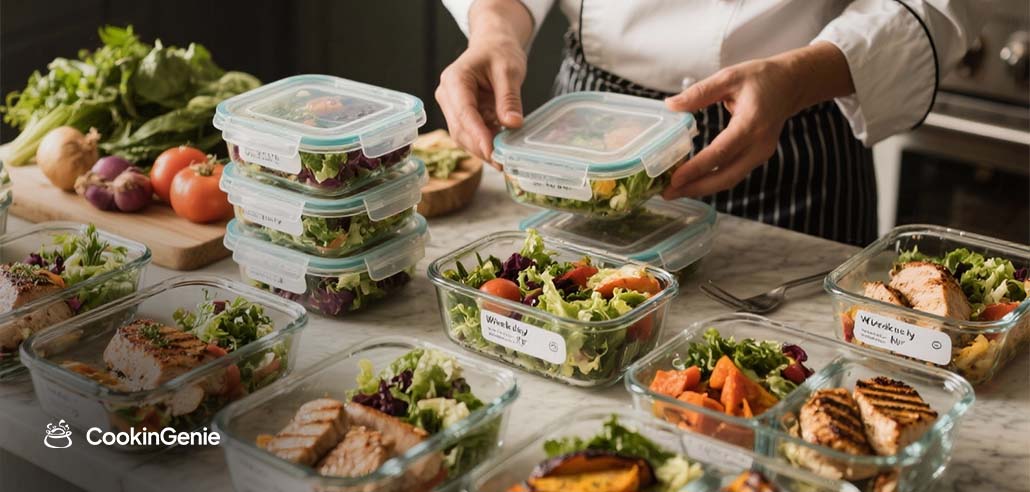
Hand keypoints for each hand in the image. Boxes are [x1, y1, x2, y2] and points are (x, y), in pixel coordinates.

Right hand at [435, 38, 525, 165]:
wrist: (494, 45)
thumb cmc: (499, 52)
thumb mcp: (509, 71)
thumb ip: (509, 98)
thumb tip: (512, 124)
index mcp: (455, 79)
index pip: (464, 112)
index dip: (477, 134)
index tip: (491, 151)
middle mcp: (448, 94)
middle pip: (460, 128)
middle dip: (480, 147)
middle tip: (502, 163)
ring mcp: (452, 106)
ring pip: (463, 135)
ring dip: (482, 149)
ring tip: (503, 161)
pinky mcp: (461, 115)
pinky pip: (470, 134)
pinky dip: (484, 144)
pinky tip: (500, 151)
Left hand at [662, 42, 854, 198]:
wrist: (790, 85)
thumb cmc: (760, 78)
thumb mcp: (729, 77)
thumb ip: (700, 92)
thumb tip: (670, 105)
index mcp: (752, 123)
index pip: (721, 152)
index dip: (697, 168)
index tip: (675, 178)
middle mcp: (759, 144)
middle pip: (726, 176)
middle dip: (695, 188)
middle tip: (667, 193)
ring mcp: (761, 154)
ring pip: (729, 179)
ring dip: (701, 188)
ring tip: (674, 191)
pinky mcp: (758, 157)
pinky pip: (733, 174)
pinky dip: (711, 180)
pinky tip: (692, 181)